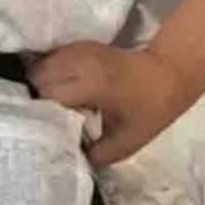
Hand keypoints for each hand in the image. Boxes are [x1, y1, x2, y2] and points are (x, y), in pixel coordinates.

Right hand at [28, 41, 197, 166]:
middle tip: (38, 118)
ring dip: (36, 85)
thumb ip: (95, 155)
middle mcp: (80, 64)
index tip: (38, 128)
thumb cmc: (151, 108)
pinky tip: (51, 90)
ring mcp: (78, 51)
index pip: (47, 96)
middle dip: (34, 98)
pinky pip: (49, 60)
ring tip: (42, 105)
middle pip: (37, 79)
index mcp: (92, 85)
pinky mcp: (78, 46)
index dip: (39, 113)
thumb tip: (67, 158)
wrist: (170, 73)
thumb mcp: (126, 142)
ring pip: (39, 67)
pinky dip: (44, 74)